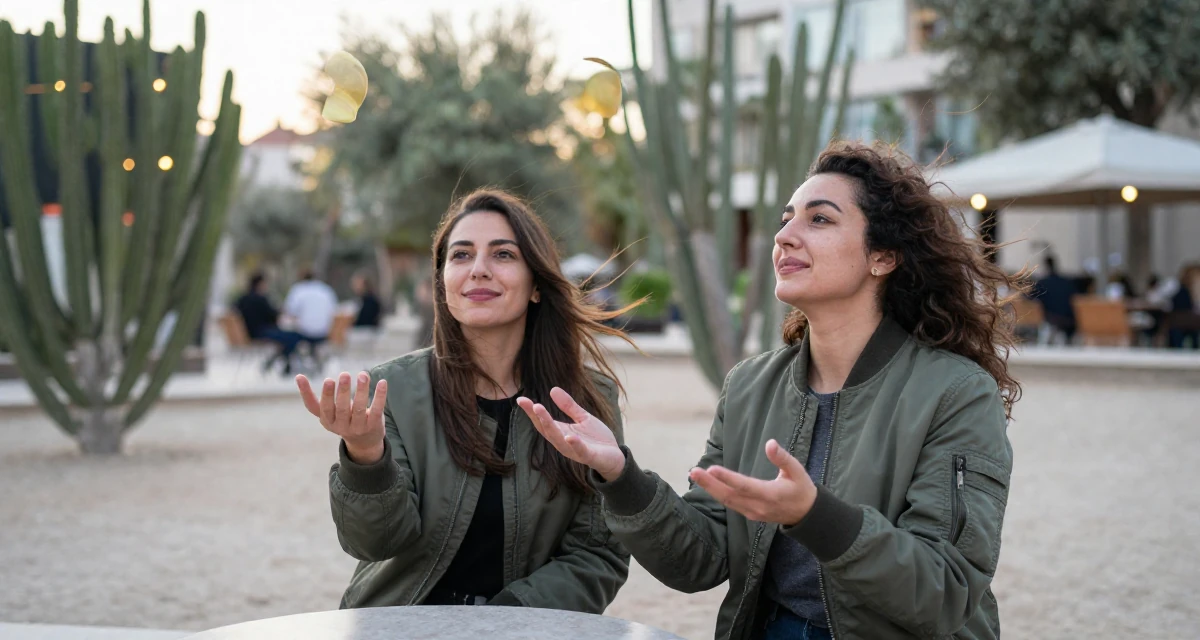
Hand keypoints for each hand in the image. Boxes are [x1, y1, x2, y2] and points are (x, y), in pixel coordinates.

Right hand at [297, 371, 387, 463]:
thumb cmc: (342, 418)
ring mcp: (357, 427)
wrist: (364, 441)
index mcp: (327, 421)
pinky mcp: (373, 425)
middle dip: (343, 391)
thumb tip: (297, 376)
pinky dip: (379, 396)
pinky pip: (376, 410)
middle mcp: (341, 426)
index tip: (328, 379)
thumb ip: (314, 397)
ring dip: (361, 390)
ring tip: (362, 374)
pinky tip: (382, 383)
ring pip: (359, 408)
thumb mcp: (327, 412)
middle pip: (341, 408)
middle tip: (345, 374)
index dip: (325, 395)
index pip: (322, 409)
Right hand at [517, 387, 624, 481]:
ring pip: (559, 440)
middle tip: (531, 404)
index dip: (531, 412)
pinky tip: (569, 436)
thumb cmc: (596, 439)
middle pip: (547, 430)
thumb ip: (568, 406)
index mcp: (561, 432)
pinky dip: (574, 444)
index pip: (543, 422)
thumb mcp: (582, 417)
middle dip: (539, 417)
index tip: (521, 399)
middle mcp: (564, 442)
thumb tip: (553, 389)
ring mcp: (575, 450)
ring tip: (541, 412)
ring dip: (550, 427)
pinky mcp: (589, 456)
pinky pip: (580, 450)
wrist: (615, 456)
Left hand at [688, 439, 816, 525]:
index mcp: (771, 495)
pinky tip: (708, 484)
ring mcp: (753, 513)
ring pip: (727, 501)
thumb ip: (782, 458)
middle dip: (710, 484)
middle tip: (694, 472)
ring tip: (695, 475)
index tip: (712, 469)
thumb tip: (770, 443)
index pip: (745, 486)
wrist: (806, 515)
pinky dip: (718, 494)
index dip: (727, 478)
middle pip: (730, 496)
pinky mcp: (750, 514)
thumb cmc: (801, 488)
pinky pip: (731, 504)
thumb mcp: (797, 471)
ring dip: (710, 488)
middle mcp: (759, 506)